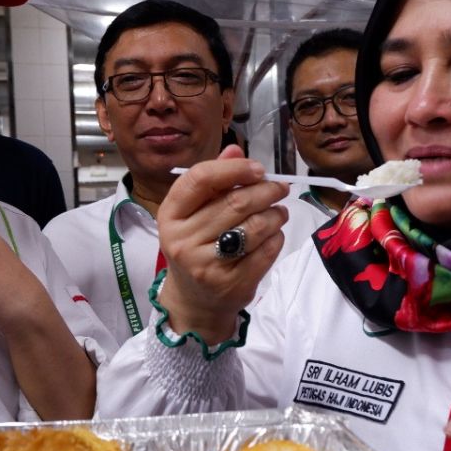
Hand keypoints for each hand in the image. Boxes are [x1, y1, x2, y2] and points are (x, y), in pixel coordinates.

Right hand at [157, 145, 289, 343]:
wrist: (194, 300)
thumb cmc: (196, 246)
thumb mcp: (195, 212)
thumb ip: (214, 180)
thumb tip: (235, 150)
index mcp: (170, 215)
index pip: (200, 179)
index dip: (234, 169)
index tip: (258, 169)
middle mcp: (182, 240)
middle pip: (235, 203)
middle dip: (265, 190)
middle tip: (280, 187)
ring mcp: (205, 265)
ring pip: (254, 227)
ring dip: (276, 214)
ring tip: (279, 212)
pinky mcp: (231, 284)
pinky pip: (265, 251)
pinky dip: (277, 238)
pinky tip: (274, 234)